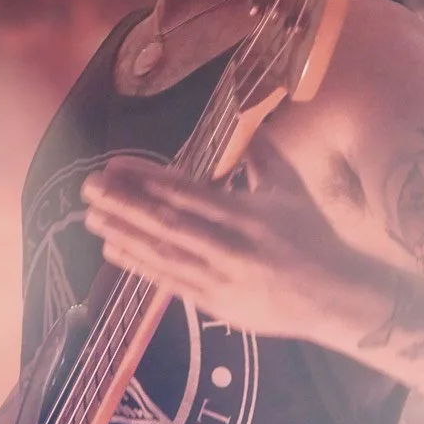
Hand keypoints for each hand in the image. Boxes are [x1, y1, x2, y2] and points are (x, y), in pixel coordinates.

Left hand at [82, 138, 361, 344]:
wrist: (335, 298)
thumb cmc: (313, 238)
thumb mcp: (291, 191)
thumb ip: (263, 157)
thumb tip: (248, 120)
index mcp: (248, 214)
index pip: (188, 192)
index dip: (147, 179)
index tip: (115, 166)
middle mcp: (231, 246)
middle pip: (168, 222)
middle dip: (125, 204)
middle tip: (89, 188)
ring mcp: (221, 278)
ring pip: (163, 254)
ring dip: (124, 234)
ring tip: (92, 217)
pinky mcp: (216, 304)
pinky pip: (170, 281)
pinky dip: (140, 265)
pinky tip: (114, 250)